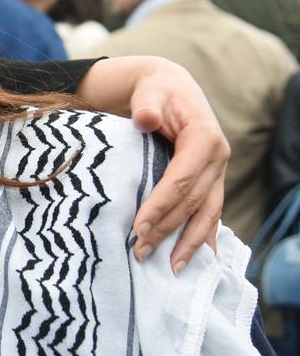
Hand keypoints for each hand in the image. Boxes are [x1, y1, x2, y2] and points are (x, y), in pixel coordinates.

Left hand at [76, 56, 227, 272]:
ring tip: (171, 269)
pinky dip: (202, 237)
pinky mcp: (210, 181)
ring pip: (207, 214)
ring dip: (189, 242)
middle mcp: (217, 158)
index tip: (138, 226)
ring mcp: (216, 172)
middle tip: (140, 251)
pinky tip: (196, 260)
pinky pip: (209, 213)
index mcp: (204, 138)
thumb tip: (145, 119)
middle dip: (167, 229)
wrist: (168, 87)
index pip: (181, 179)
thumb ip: (147, 105)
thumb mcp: (149, 92)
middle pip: (193, 202)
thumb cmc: (154, 91)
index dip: (161, 204)